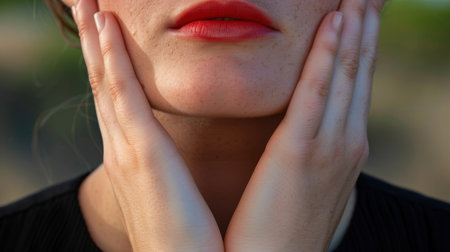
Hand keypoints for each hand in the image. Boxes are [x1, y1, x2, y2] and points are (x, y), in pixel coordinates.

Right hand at [71, 0, 223, 250]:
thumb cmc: (185, 235)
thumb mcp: (171, 190)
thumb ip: (165, 167)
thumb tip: (170, 156)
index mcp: (134, 154)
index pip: (117, 97)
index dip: (107, 62)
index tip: (104, 29)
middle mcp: (124, 147)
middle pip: (104, 84)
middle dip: (92, 43)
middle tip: (85, 5)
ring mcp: (129, 149)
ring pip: (107, 82)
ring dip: (96, 42)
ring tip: (88, 5)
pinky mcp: (144, 155)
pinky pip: (123, 98)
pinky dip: (112, 63)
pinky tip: (105, 32)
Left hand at [224, 0, 385, 250]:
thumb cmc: (283, 228)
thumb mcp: (308, 184)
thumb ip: (313, 152)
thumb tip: (308, 132)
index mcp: (343, 147)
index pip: (355, 84)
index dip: (360, 45)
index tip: (360, 13)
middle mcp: (345, 141)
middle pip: (358, 71)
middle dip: (365, 27)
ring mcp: (327, 145)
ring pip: (345, 74)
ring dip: (353, 30)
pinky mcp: (299, 151)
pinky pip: (315, 93)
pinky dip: (327, 56)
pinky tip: (333, 24)